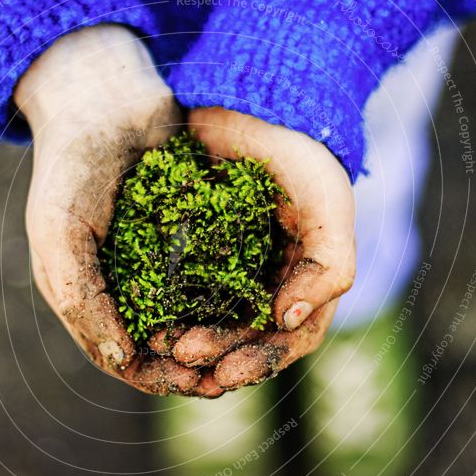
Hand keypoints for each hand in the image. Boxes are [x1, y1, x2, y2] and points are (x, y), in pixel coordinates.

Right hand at [15, 25, 226, 395]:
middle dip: (197, 365)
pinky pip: (212, 275)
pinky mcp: (187, 234)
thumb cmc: (71, 166)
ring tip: (252, 349)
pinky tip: (259, 304)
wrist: (104, 99)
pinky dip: (231, 296)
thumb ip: (82, 298)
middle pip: (163, 345)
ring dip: (219, 338)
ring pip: (192, 317)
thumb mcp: (59, 232)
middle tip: (235, 374)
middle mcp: (122, 286)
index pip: (122, 357)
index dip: (159, 377)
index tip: (198, 384)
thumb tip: (122, 362)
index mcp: (86, 296)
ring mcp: (155, 261)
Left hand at [163, 107, 355, 391]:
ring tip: (161, 345)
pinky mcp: (194, 245)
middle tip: (183, 359)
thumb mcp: (328, 204)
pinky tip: (146, 316)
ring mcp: (231, 263)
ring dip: (190, 337)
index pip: (289, 337)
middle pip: (244, 334)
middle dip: (217, 354)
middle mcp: (270, 277)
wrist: (251, 101)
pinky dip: (167, 305)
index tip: (224, 374)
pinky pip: (180, 285)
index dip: (259, 361)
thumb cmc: (300, 152)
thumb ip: (330, 266)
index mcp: (307, 278)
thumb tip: (288, 321)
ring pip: (210, 317)